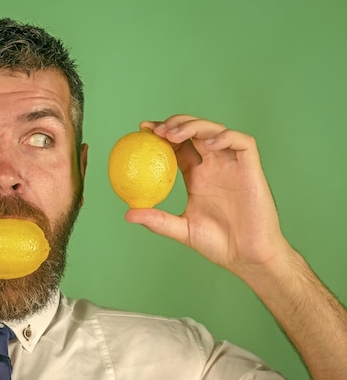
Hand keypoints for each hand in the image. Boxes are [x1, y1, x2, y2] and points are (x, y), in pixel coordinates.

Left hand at [126, 115, 290, 278]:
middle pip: (195, 131)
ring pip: (215, 130)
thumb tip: (128, 213)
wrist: (248, 257)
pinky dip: (226, 137)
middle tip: (156, 130)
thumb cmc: (218, 245)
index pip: (178, 146)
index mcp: (197, 175)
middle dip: (175, 123)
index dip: (161, 134)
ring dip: (194, 126)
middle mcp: (214, 166)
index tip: (142, 129)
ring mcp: (233, 165)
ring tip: (173, 134)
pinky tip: (207, 145)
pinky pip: (243, 143)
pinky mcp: (251, 169)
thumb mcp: (181, 229)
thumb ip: (157, 220)